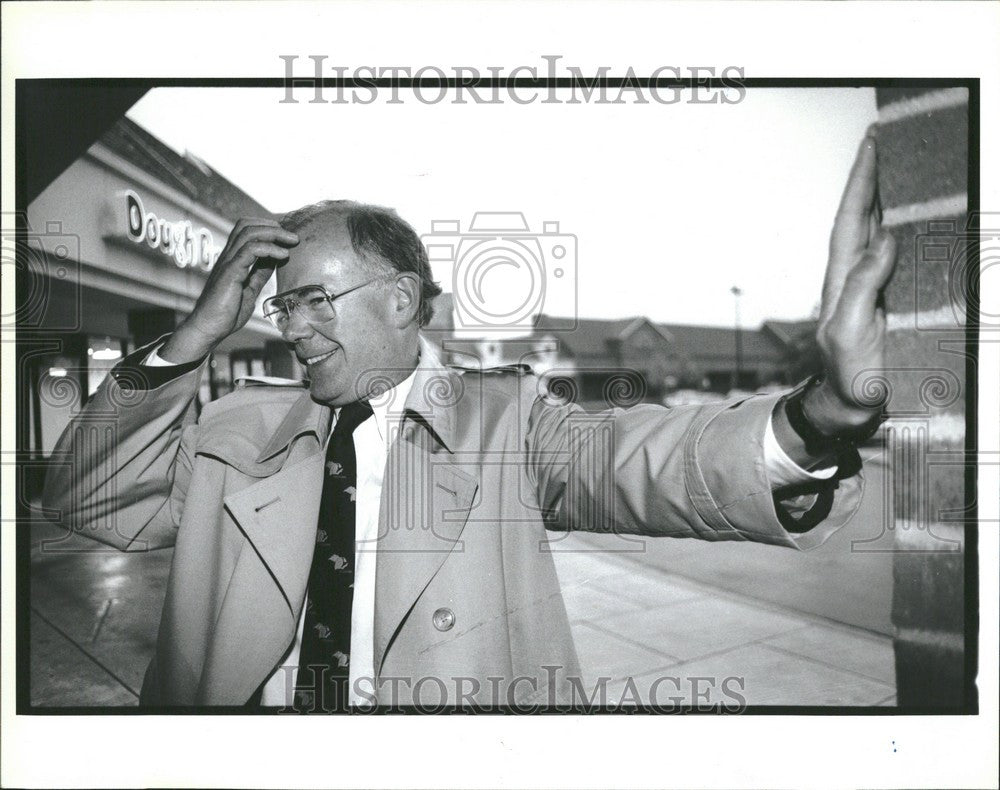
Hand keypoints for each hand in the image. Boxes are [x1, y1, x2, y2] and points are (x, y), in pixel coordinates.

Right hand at [161, 219, 298, 362]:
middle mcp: (228, 256)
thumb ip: (259, 274)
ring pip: (248, 233)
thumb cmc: (226, 313)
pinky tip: (283, 256)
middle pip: (247, 225)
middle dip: (273, 226)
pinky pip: (249, 251)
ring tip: (292, 242)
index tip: (287, 238)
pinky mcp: (229, 273)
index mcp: (232, 259)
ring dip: (274, 234)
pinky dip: (269, 248)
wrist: (209, 328)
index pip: (247, 230)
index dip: (268, 228)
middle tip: (293, 237)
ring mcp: (227, 263)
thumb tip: (273, 261)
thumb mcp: (249, 289)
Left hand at [806, 135, 896, 432]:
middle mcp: (857, 273)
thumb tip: (884, 237)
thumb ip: (861, 285)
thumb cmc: (847, 373)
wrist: (855, 406)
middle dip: (876, 177)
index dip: (860, 181)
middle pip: (866, 215)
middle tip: (890, 139)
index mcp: (841, 276)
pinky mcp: (895, 298)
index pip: (850, 218)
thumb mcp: (847, 330)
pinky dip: (913, 230)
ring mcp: (876, 285)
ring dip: (894, 197)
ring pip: (885, 230)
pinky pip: (905, 255)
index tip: (871, 145)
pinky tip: (923, 214)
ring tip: (908, 163)